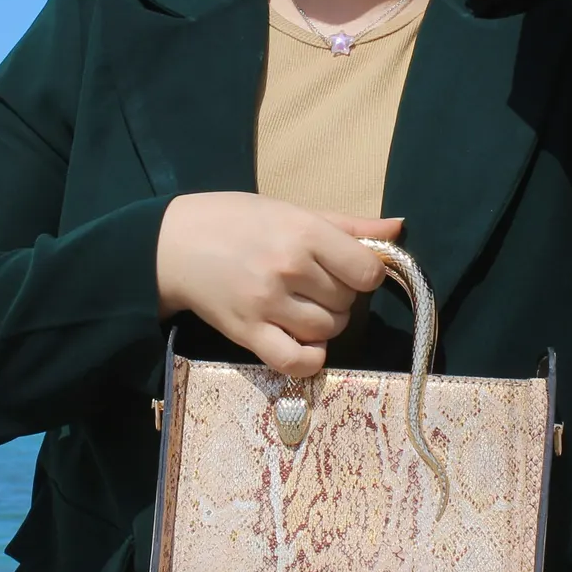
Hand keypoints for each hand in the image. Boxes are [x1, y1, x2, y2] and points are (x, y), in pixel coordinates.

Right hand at [156, 193, 402, 378]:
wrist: (171, 244)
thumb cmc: (234, 220)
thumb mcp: (290, 210)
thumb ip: (347, 224)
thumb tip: (400, 226)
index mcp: (303, 232)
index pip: (367, 271)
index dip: (365, 273)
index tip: (348, 270)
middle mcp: (289, 269)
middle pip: (347, 302)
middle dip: (339, 296)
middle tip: (314, 285)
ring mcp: (267, 304)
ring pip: (328, 330)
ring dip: (325, 324)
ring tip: (303, 307)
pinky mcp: (247, 334)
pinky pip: (297, 361)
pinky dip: (310, 357)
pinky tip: (303, 341)